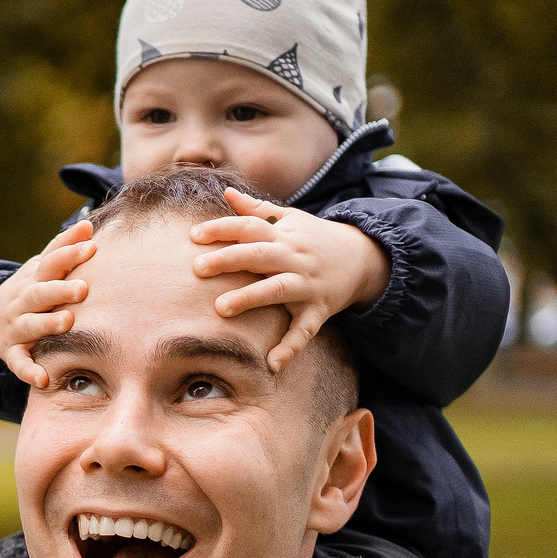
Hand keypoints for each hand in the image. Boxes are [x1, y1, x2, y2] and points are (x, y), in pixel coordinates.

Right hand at [0, 221, 98, 387]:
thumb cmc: (32, 290)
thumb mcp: (42, 268)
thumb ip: (63, 248)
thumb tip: (88, 223)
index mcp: (34, 278)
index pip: (51, 262)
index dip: (69, 253)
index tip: (91, 246)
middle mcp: (23, 301)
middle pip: (41, 292)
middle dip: (61, 289)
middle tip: (83, 288)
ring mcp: (16, 326)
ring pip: (30, 325)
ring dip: (47, 324)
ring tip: (68, 322)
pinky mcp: (13, 352)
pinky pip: (19, 363)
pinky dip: (29, 371)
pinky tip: (42, 379)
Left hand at [191, 187, 391, 372]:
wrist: (364, 257)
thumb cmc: (315, 238)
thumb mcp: (291, 219)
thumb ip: (258, 210)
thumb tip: (227, 193)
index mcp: (283, 235)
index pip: (249, 228)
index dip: (222, 229)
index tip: (193, 235)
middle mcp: (294, 258)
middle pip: (259, 256)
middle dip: (229, 260)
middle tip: (197, 268)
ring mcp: (307, 285)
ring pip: (277, 290)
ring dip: (250, 298)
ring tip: (220, 308)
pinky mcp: (319, 310)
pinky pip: (304, 330)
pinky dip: (289, 348)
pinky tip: (271, 364)